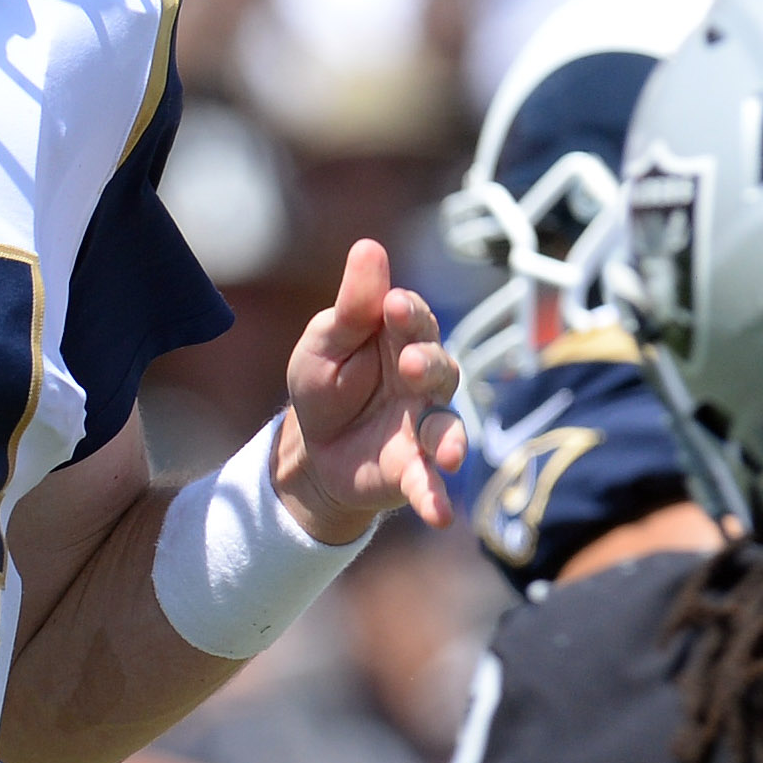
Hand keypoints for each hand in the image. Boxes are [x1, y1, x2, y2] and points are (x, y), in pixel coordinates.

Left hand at [278, 240, 464, 542]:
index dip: (407, 314)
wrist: (312, 451)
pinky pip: (431, 481)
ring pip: (446, 426)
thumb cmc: (324, 385)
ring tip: (448, 453)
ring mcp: (423, 426)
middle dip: (429, 365)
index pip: (413, 320)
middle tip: (411, 366)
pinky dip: (436, 497)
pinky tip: (440, 515)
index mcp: (399, 340)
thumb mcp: (324, 344)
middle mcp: (422, 381)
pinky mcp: (415, 469)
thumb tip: (369, 246)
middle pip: (439, 367)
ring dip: (450, 439)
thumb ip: (352, 307)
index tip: (393, 307)